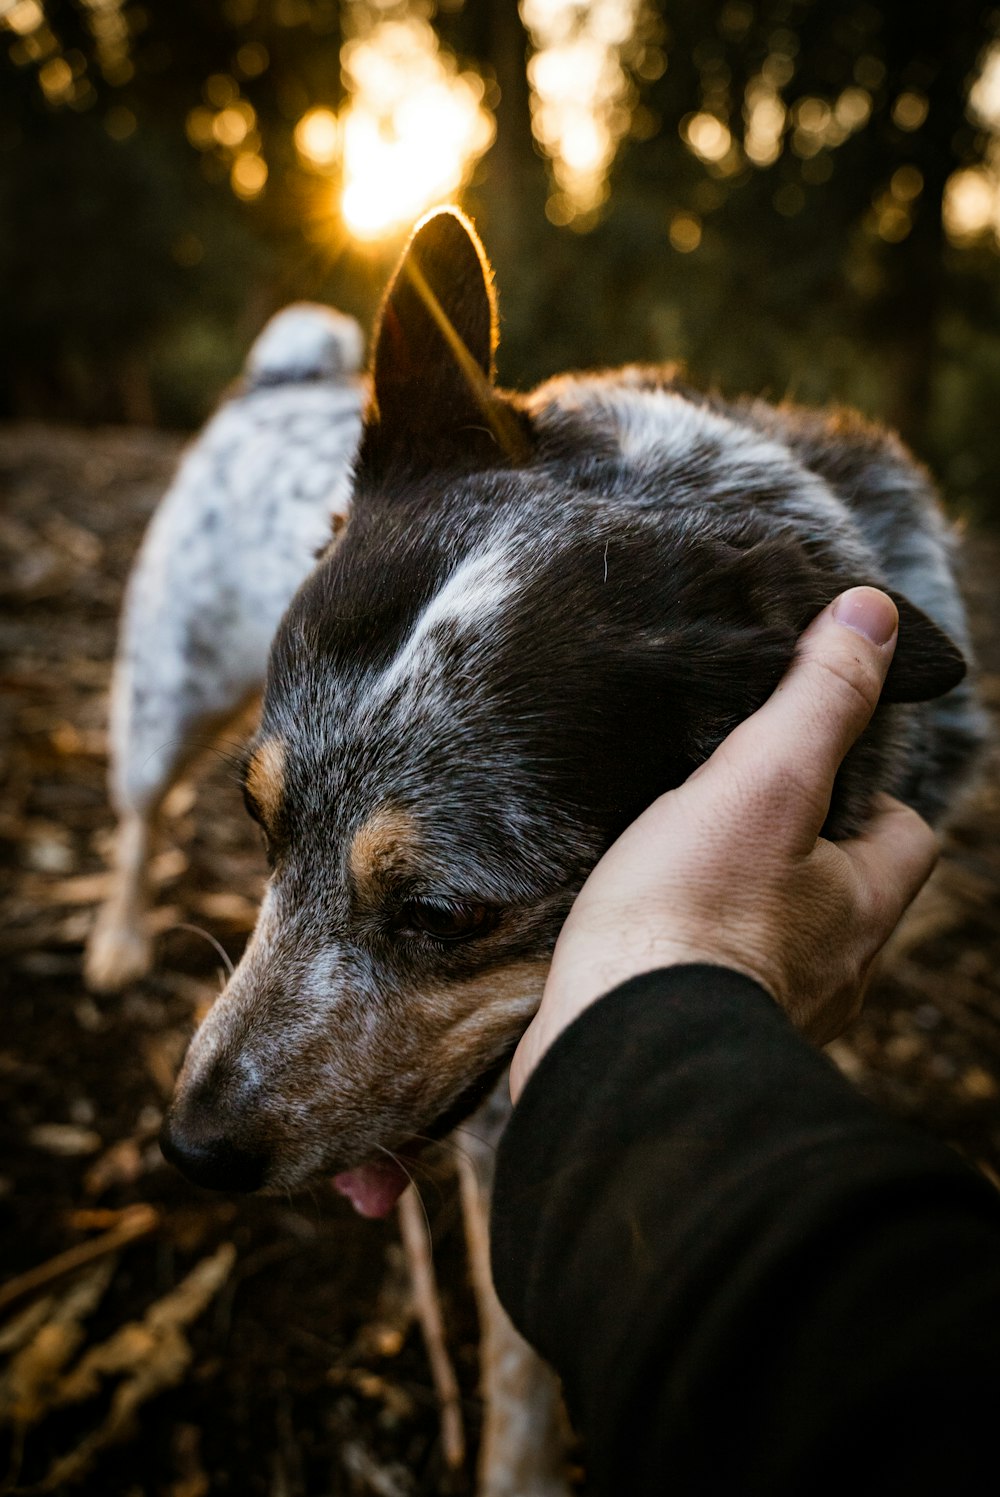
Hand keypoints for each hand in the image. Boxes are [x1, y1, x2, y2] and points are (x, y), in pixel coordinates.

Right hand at [511, 587, 938, 1101]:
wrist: (614, 1055)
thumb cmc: (692, 916)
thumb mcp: (762, 781)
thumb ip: (818, 700)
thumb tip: (874, 613)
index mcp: (863, 909)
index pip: (905, 835)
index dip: (870, 794)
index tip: (812, 765)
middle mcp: (835, 974)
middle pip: (843, 893)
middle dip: (801, 854)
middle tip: (731, 809)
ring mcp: (771, 1017)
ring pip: (778, 943)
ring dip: (742, 906)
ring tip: (675, 862)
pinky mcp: (699, 1043)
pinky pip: (715, 984)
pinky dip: (691, 954)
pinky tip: (638, 930)